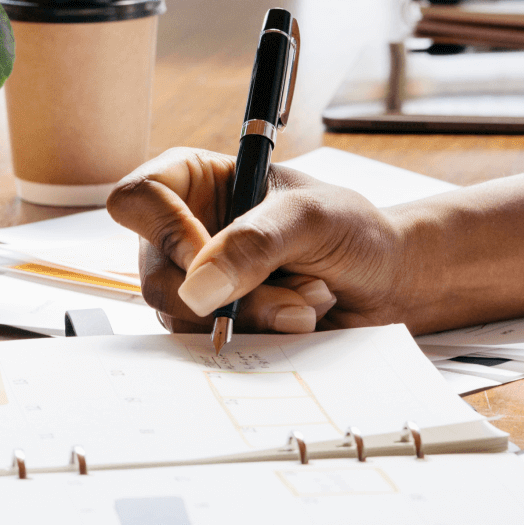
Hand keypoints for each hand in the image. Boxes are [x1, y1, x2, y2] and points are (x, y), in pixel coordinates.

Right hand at [106, 146, 411, 333]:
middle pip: (155, 273)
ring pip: (183, 317)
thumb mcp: (311, 219)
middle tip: (288, 293)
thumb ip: (255, 244)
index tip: (210, 259)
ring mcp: (198, 281)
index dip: (162, 232)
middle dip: (227, 293)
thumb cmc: (352, 229)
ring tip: (305, 300)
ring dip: (252, 316)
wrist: (386, 280)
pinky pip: (208, 343)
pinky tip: (298, 318)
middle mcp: (185, 230)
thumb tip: (198, 289)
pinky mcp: (216, 322)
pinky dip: (258, 336)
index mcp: (196, 181)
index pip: (137, 199)